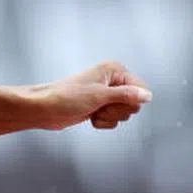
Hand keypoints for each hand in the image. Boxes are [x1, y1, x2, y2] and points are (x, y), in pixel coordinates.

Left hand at [36, 61, 151, 131]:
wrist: (45, 109)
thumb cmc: (66, 97)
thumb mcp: (99, 95)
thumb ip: (126, 95)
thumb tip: (147, 95)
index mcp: (114, 70)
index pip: (141, 89)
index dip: (131, 100)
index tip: (114, 100)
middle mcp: (112, 81)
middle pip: (133, 104)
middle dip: (117, 110)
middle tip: (100, 106)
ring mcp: (106, 95)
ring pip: (123, 114)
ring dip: (108, 117)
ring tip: (92, 110)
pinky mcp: (99, 107)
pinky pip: (113, 120)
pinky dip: (103, 122)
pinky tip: (90, 116)